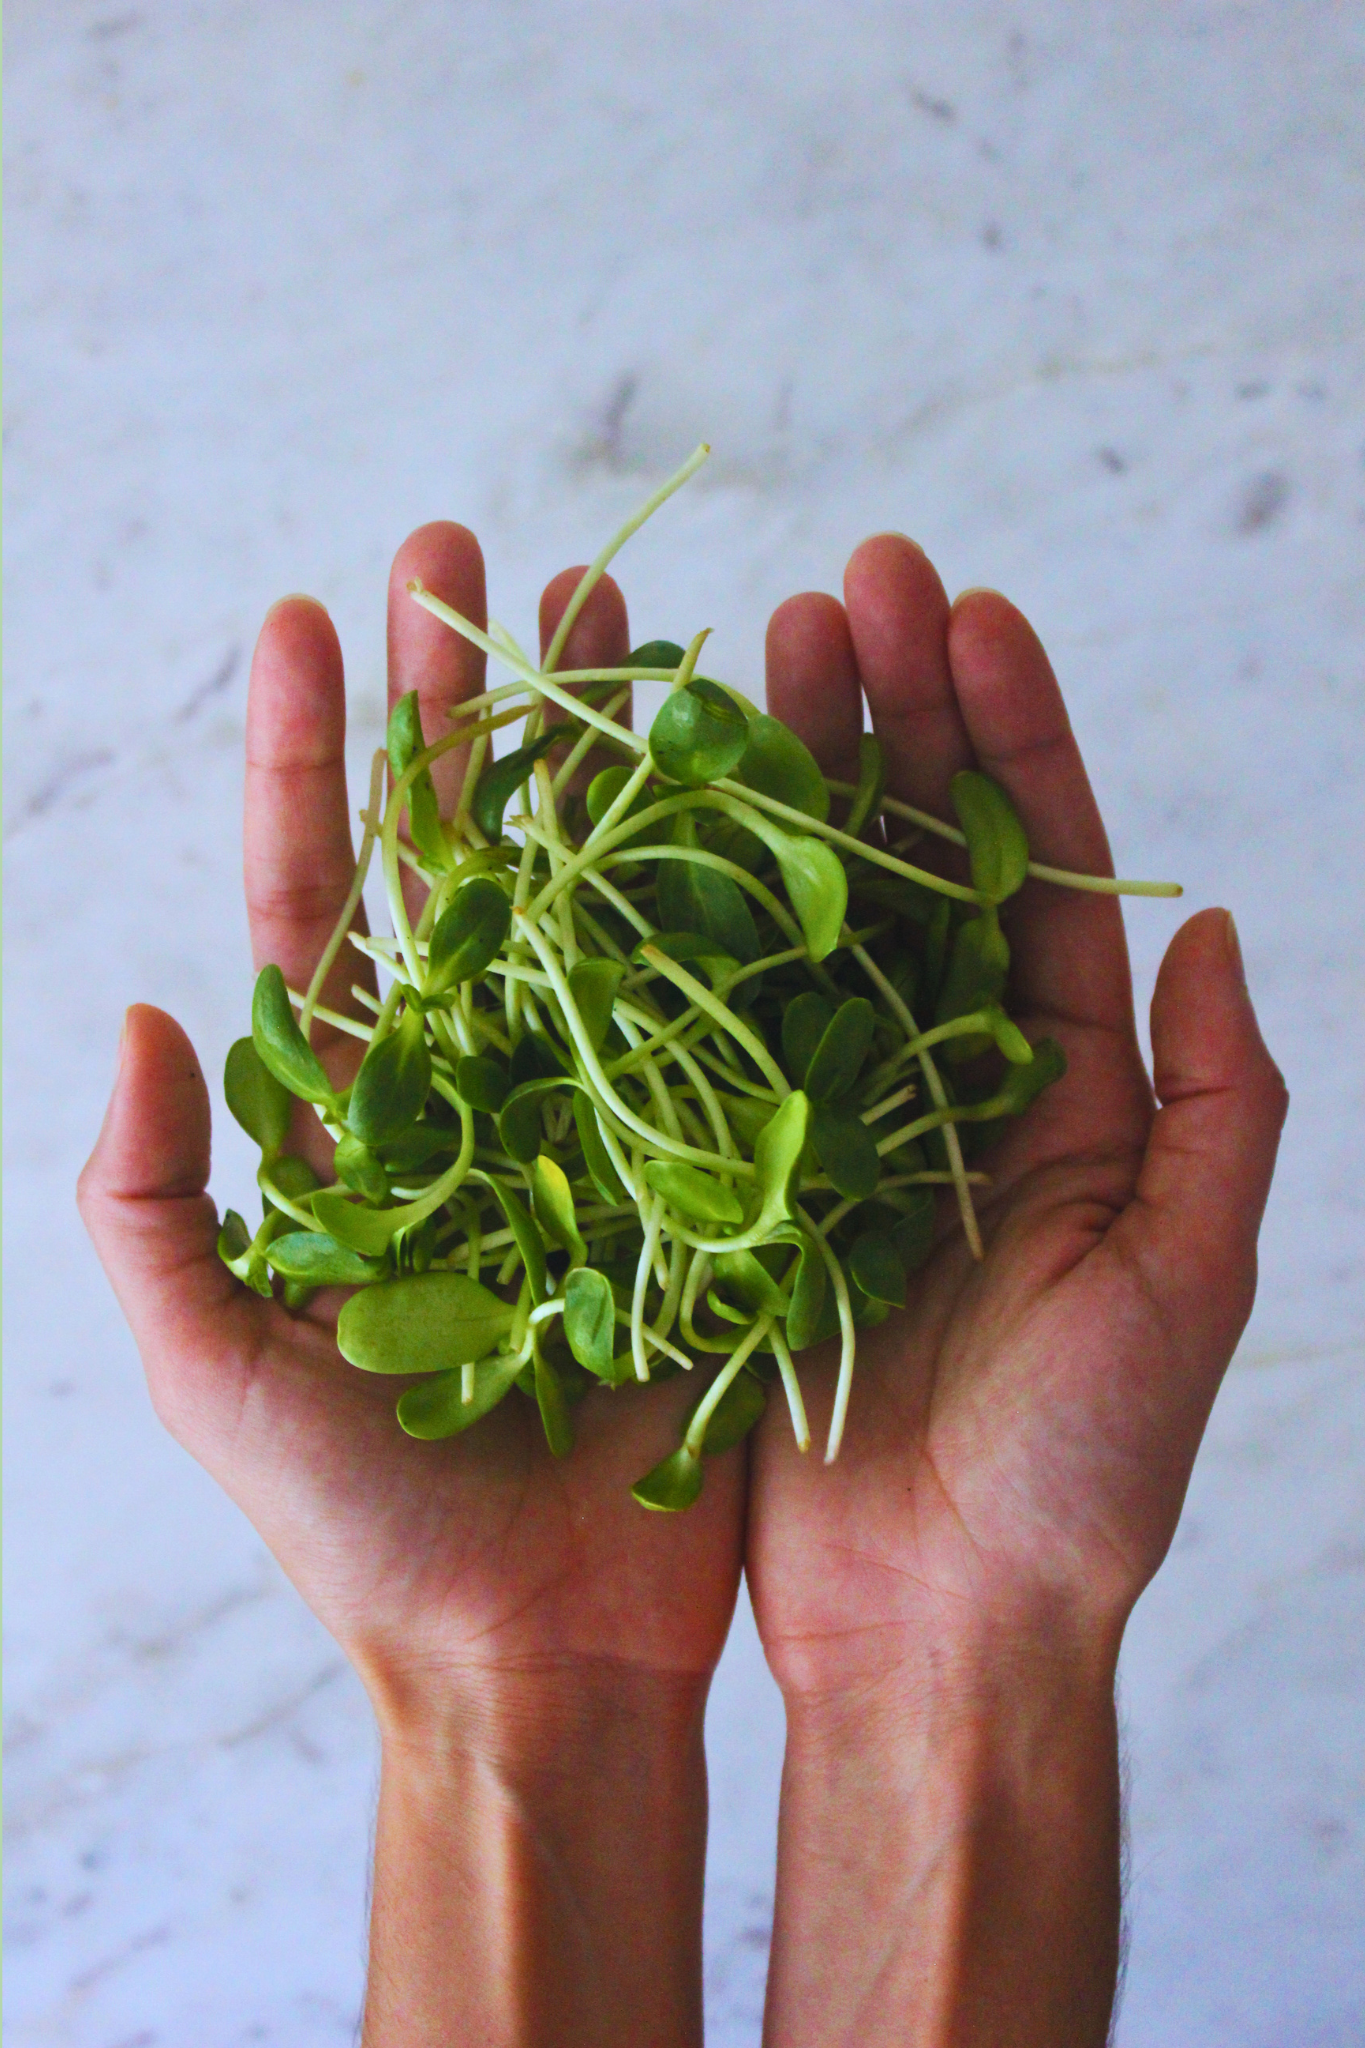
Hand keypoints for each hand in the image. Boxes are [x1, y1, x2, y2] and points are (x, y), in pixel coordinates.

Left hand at [78, 527, 741, 2047]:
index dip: (319, 755)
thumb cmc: (368, 1534)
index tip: (318, 612)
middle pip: (472, 857)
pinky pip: (729, 1008)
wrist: (544, 1652)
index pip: (327, 896)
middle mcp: (484, 1080)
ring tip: (633, 619)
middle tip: (485, 555)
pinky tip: (761, 779)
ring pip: (612, 901)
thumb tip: (132, 1015)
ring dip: (614, 761)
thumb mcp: (218, 1376)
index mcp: (358, 1108)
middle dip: (471, 706)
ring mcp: (604, 1109)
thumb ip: (153, 1206)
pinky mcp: (710, 1162)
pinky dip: (742, 893)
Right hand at [745, 537, 1286, 2046]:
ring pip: (808, 920)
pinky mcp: (732, 1182)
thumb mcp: (1185, 1285)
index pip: (1039, 876)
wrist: (936, 1634)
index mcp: (1066, 1090)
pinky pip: (711, 1032)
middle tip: (851, 581)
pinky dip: (691, 925)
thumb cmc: (1077, 1480)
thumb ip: (1215, 1107)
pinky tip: (659, 819)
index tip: (969, 609)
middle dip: (896, 716)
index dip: (1012, 737)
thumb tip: (1212, 928)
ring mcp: (831, 1123)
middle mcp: (947, 1082)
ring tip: (759, 647)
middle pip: (920, 863)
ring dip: (790, 786)